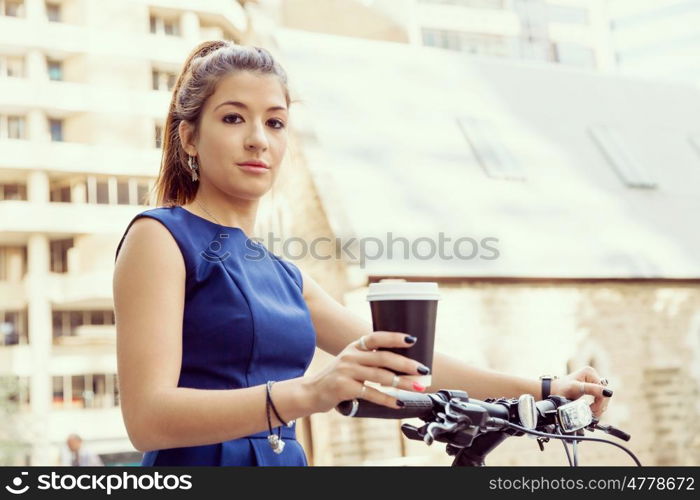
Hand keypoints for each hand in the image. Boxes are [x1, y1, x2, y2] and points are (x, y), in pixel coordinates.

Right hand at [305, 331, 429, 412]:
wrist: (311, 392)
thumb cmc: (337, 378)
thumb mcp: (350, 361)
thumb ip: (370, 359)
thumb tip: (402, 363)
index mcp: (355, 346)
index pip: (377, 337)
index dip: (395, 337)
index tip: (412, 340)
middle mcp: (351, 356)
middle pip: (383, 357)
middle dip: (406, 364)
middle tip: (423, 370)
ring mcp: (347, 371)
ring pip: (380, 376)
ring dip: (402, 382)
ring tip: (417, 387)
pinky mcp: (344, 388)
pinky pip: (371, 393)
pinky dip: (387, 399)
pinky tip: (399, 402)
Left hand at [551, 366, 612, 417]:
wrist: (553, 392)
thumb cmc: (562, 389)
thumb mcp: (576, 389)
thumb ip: (591, 389)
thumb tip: (608, 392)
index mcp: (589, 372)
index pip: (603, 390)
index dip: (600, 402)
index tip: (592, 410)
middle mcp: (592, 375)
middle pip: (604, 394)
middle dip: (600, 406)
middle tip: (592, 413)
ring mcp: (593, 382)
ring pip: (604, 398)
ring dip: (599, 407)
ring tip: (590, 412)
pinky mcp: (592, 388)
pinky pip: (600, 399)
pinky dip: (597, 406)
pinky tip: (591, 409)